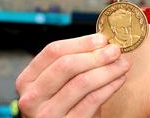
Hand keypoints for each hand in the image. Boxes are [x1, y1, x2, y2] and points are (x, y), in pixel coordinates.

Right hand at [16, 33, 130, 117]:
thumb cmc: (67, 103)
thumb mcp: (62, 83)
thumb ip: (76, 62)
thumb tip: (104, 42)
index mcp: (27, 80)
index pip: (53, 51)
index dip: (81, 43)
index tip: (103, 39)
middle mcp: (31, 97)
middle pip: (66, 65)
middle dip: (96, 55)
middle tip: (115, 51)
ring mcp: (47, 114)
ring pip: (81, 82)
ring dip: (107, 70)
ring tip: (123, 65)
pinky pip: (92, 100)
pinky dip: (109, 87)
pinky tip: (119, 80)